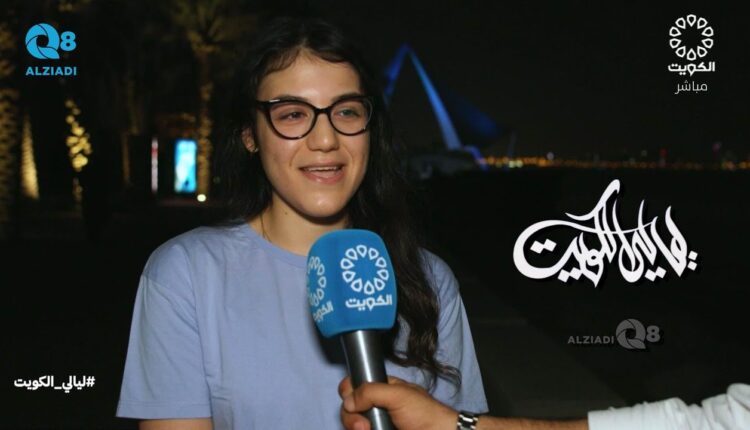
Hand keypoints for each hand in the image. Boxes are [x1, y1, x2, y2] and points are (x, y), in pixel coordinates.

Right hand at [338, 376, 457, 429]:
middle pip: (349, 408)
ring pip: (354, 425)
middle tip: (364, 427)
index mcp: (381, 389)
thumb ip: (371, 392)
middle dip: (351, 418)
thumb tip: (347, 401)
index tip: (351, 401)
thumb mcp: (398, 395)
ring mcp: (377, 423)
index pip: (355, 385)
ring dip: (356, 428)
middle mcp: (376, 406)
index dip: (348, 391)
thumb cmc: (424, 413)